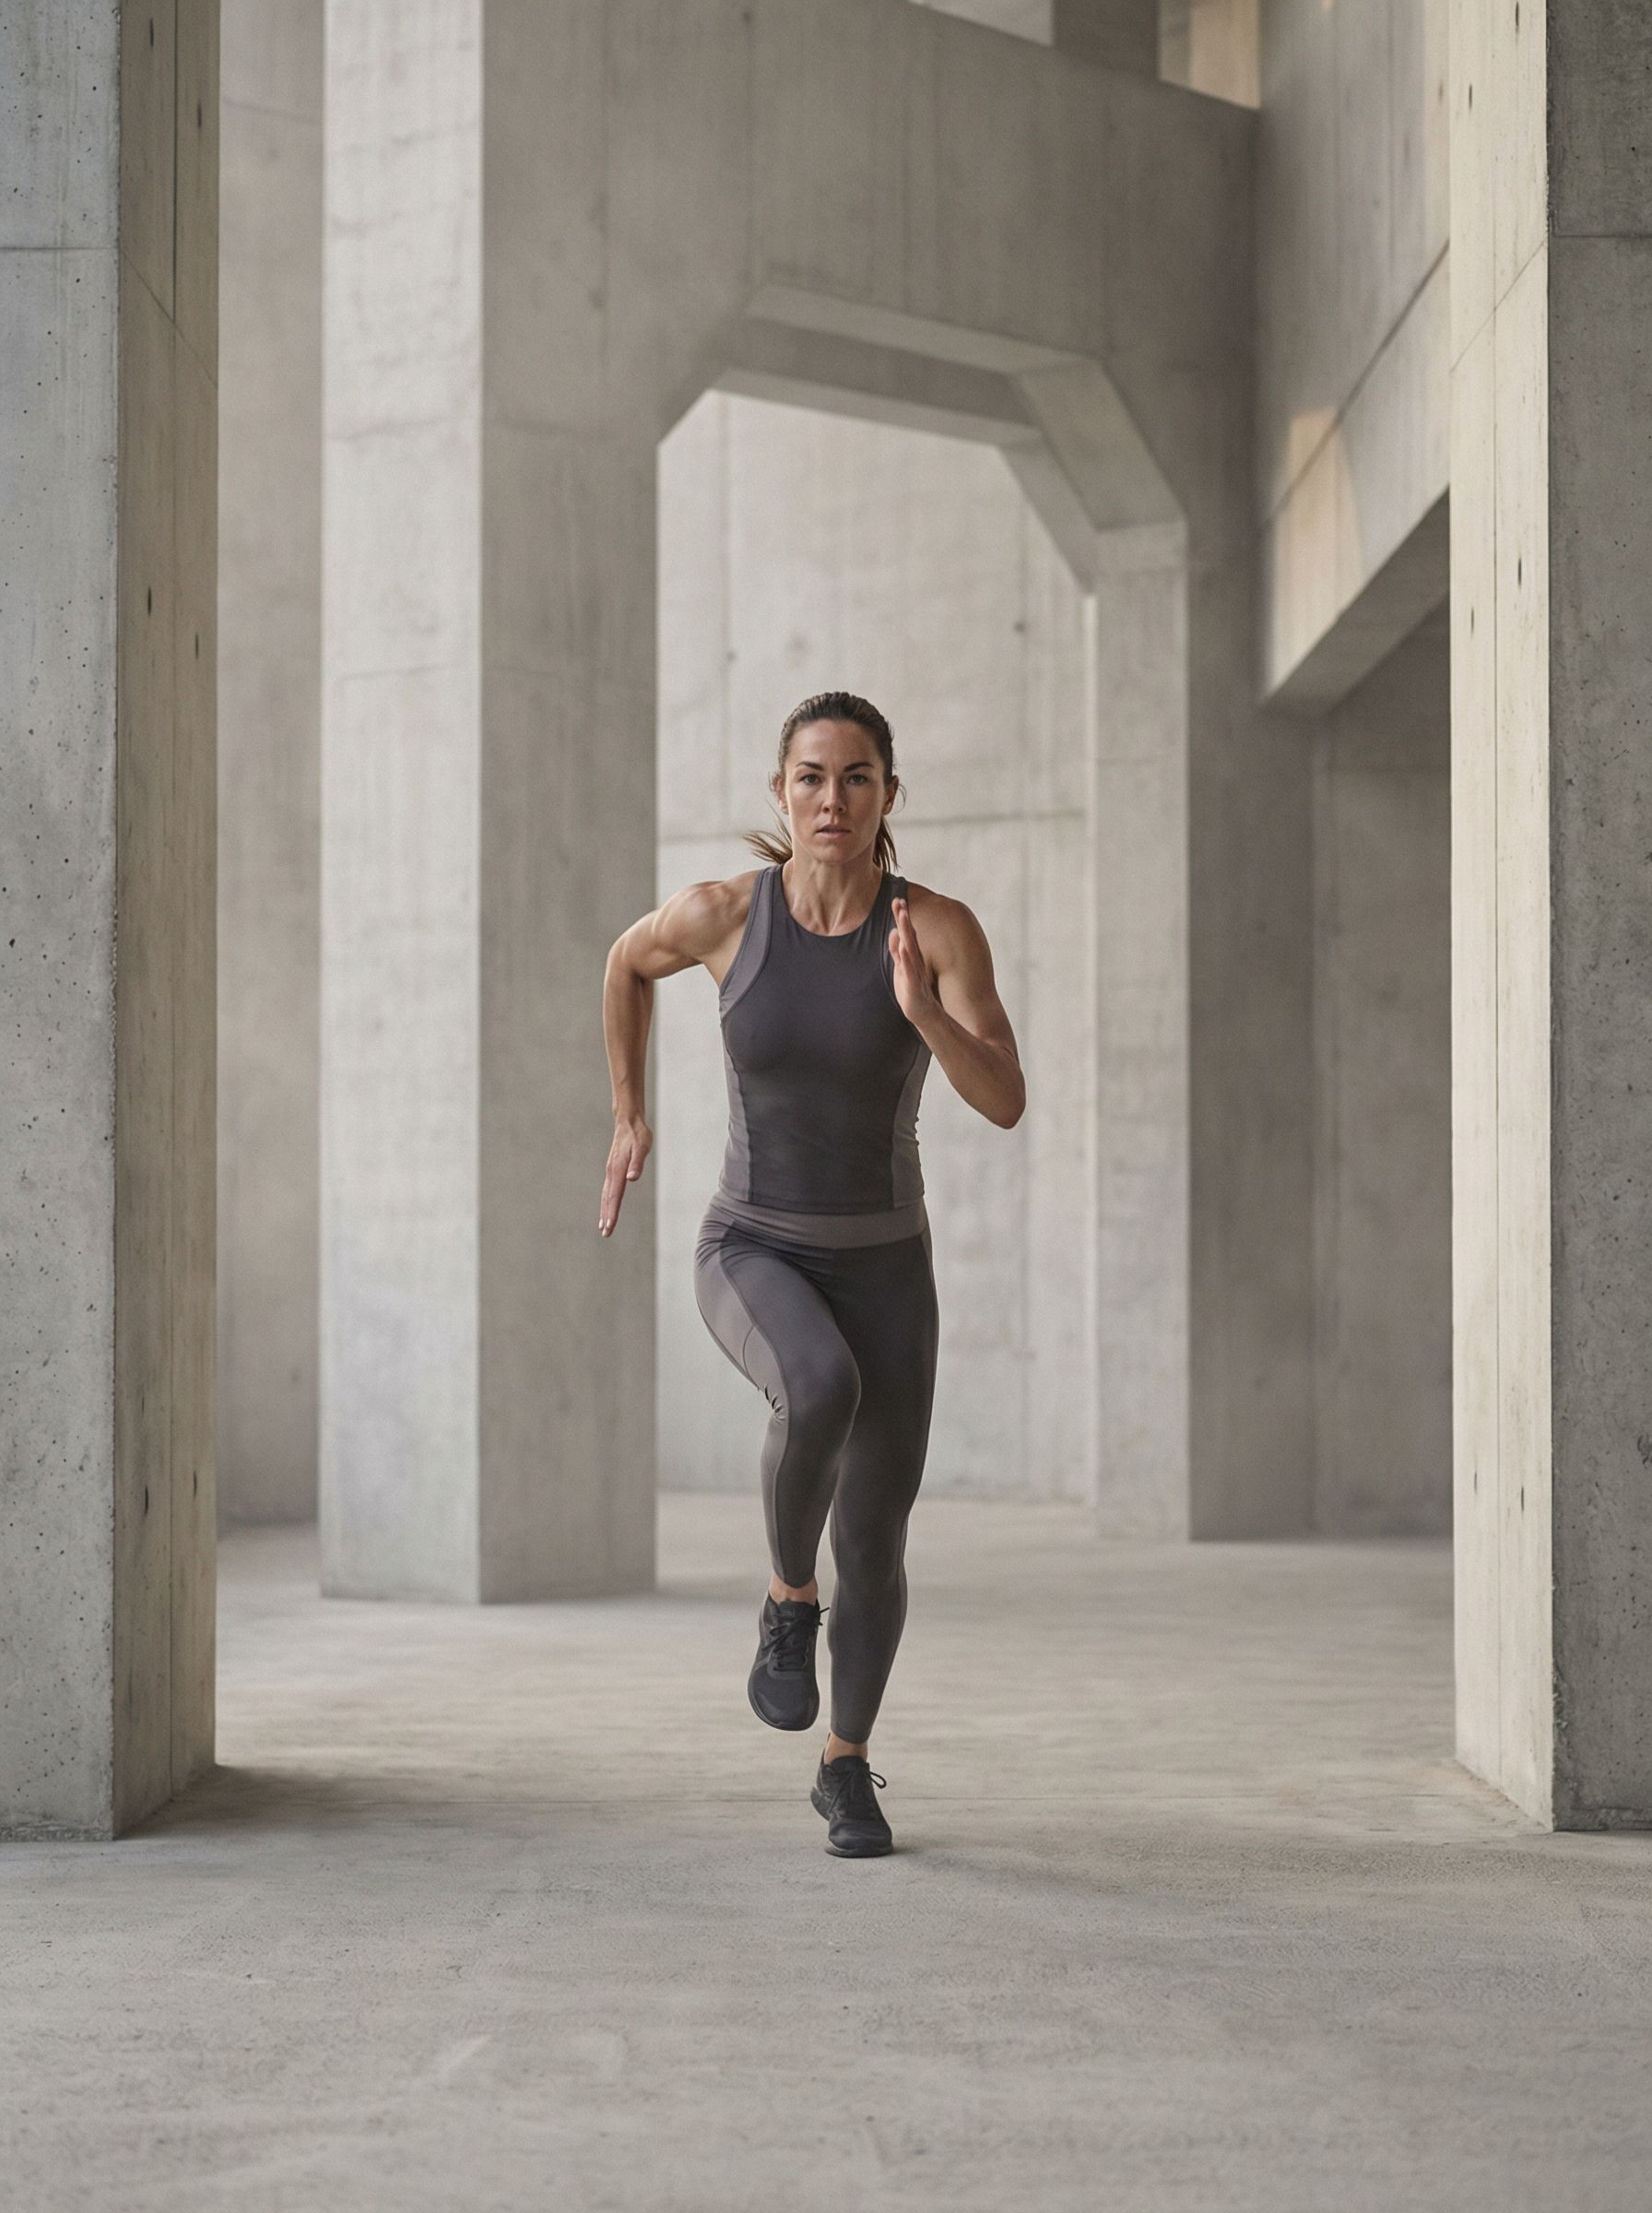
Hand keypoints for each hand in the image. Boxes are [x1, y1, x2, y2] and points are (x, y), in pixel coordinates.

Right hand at [599, 1115, 651, 1236]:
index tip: (610, 1226)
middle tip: (606, 1234)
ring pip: (606, 1195)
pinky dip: (607, 1201)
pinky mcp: (612, 1169)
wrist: (628, 1122)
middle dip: (607, 1217)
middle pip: (608, 1199)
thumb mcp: (642, 1146)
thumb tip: (632, 1178)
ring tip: (604, 1227)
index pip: (615, 1195)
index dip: (612, 1212)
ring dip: (605, 1211)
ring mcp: (610, 1171)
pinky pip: (608, 1189)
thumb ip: (637, 1163)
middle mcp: (611, 1172)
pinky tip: (608, 1207)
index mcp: (618, 1169)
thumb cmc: (638, 1135)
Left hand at [888, 896, 940, 1030]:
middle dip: (903, 918)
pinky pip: (909, 969)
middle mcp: (914, 960)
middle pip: (908, 935)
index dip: (901, 917)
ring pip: (909, 948)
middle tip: (900, 900)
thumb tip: (894, 932)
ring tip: (903, 917)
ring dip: (907, 932)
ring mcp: (914, 971)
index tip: (897, 899)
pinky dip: (905, 958)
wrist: (923, 1012)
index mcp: (910, 955)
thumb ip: (896, 951)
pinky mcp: (912, 984)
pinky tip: (903, 947)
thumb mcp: (900, 967)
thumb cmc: (911, 989)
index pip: (906, 932)